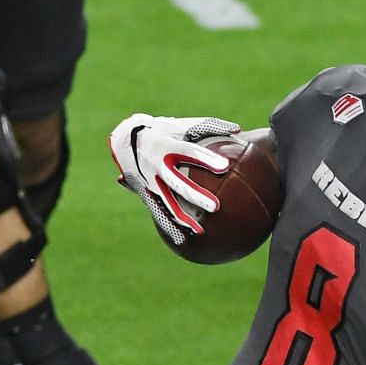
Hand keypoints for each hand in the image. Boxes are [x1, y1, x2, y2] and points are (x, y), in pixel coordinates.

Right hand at [107, 113, 238, 242]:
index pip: (189, 152)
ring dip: (182, 217)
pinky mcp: (146, 193)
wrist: (127, 139)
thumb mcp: (183, 124)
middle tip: (216, 207)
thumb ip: (210, 126)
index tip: (224, 166)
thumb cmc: (164, 131)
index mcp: (168, 146)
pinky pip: (159, 210)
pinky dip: (170, 225)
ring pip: (167, 202)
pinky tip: (183, 239)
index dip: (206, 159)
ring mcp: (150, 181)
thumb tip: (238, 129)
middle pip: (177, 182)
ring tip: (200, 231)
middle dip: (195, 195)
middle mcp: (157, 165)